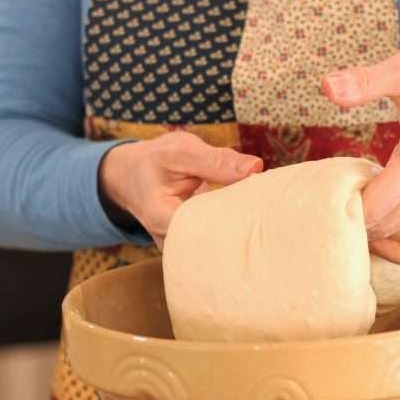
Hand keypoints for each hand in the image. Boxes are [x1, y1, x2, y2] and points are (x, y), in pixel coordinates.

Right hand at [99, 131, 262, 245]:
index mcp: (164, 221)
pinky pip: (221, 240)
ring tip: (260, 208)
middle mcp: (174, 243)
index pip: (212, 230)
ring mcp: (184, 249)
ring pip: (222, 244)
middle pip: (220, 243)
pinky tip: (249, 212)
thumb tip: (256, 168)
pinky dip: (236, 225)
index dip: (240, 216)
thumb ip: (217, 160)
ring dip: (242, 225)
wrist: (131, 176)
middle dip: (246, 224)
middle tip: (268, 204)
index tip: (261, 201)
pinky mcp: (195, 246)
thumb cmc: (154, 162)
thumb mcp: (181, 151)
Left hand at [322, 40, 399, 262]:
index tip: (327, 195)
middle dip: (356, 223)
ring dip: (382, 239)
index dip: (345, 207)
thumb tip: (327, 86)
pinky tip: (393, 235)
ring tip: (359, 225)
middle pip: (387, 227)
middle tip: (333, 207)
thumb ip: (365, 82)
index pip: (375, 205)